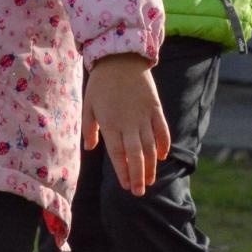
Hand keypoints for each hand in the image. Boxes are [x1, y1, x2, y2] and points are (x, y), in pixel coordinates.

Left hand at [83, 52, 169, 195]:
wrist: (121, 59)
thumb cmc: (100, 83)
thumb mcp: (88, 104)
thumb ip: (89, 128)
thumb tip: (90, 148)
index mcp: (110, 124)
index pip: (118, 155)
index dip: (123, 173)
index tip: (126, 187)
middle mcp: (129, 124)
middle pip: (136, 156)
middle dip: (138, 176)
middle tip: (139, 192)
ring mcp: (144, 117)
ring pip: (150, 147)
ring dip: (150, 166)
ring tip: (149, 180)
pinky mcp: (156, 109)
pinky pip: (162, 131)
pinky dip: (164, 145)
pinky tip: (162, 157)